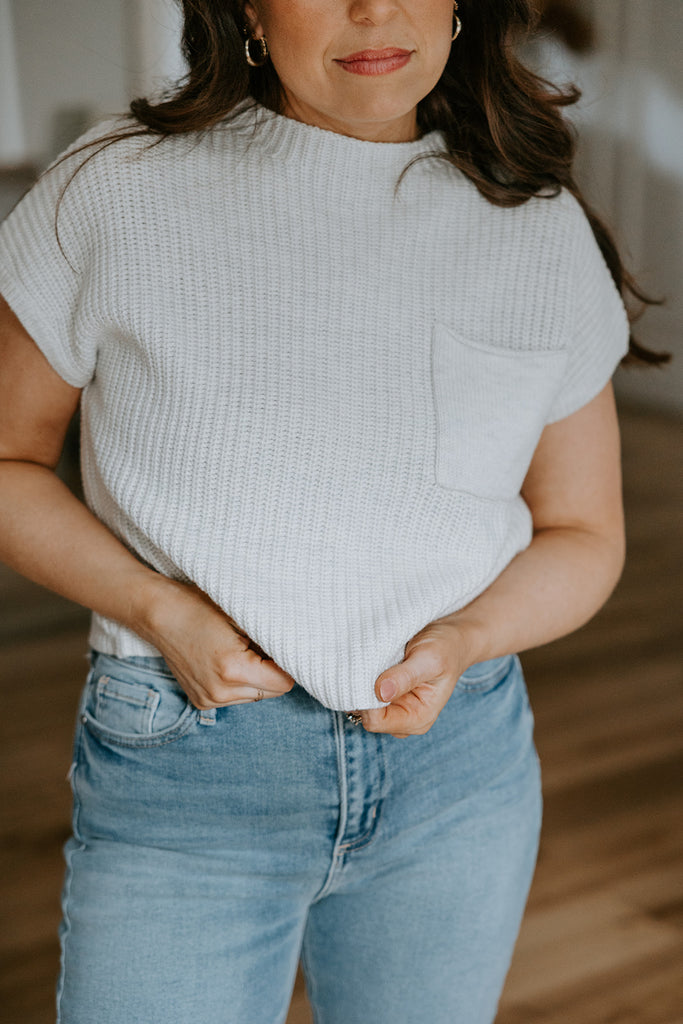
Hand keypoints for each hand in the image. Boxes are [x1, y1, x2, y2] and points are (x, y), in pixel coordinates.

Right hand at [141, 579, 295, 709]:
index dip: (289, 665)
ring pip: (255, 697)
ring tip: (242, 652)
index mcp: (234, 669)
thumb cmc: (201, 607)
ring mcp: (208, 700)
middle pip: (271, 693)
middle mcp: (221, 692)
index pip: (284, 683)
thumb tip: (297, 653)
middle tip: (263, 646)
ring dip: (257, 679)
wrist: (159, 615)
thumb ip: (271, 640)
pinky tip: (226, 662)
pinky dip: (239, 684)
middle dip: (274, 672)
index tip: (286, 648)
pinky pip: (235, 698)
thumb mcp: (244, 618)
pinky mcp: (201, 702)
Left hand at [361, 617, 473, 737]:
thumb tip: (381, 692)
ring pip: (361, 703)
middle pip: (365, 715)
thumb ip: (405, 677)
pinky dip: (363, 678)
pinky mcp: (385, 695)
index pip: (376, 721)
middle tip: (369, 663)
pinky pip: (363, 691)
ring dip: (361, 683)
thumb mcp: (429, 659)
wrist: (451, 637)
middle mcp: (403, 718)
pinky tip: (373, 662)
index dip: (365, 699)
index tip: (366, 672)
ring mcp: (393, 708)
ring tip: (374, 660)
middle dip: (362, 691)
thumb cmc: (445, 648)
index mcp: (417, 719)